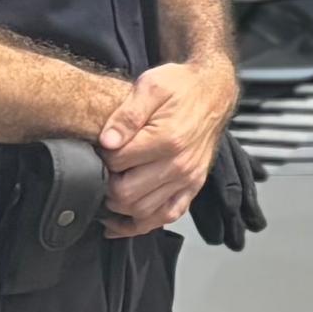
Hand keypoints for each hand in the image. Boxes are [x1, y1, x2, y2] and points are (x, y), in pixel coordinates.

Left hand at [103, 56, 237, 236]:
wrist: (212, 92)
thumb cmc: (180, 87)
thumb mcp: (150, 86)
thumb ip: (126, 114)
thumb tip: (107, 142)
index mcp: (168, 139)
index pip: (118, 163)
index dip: (101, 157)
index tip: (100, 148)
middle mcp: (180, 165)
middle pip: (126, 194)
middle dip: (106, 184)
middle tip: (102, 168)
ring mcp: (188, 179)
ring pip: (142, 212)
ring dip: (118, 207)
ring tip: (107, 189)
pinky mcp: (192, 187)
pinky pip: (166, 217)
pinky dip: (140, 225)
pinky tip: (120, 221)